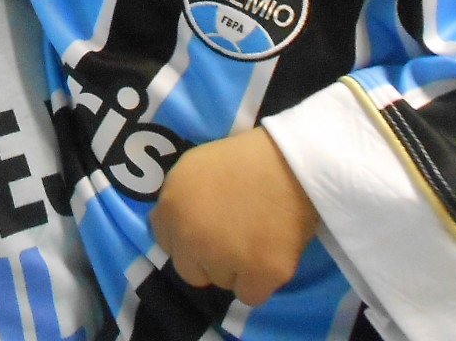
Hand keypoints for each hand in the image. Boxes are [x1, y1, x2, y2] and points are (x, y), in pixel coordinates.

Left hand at [150, 128, 317, 306]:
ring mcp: (225, 259)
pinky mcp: (260, 274)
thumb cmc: (242, 158)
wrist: (290, 161)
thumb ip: (176, 200)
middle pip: (190, 271)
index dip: (186, 236)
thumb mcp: (192, 167)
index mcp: (171, 207)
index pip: (165, 242)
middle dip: (207, 259)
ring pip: (222, 282)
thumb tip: (174, 227)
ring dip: (235, 269)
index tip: (206, 227)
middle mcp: (191, 238)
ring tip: (256, 240)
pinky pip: (250, 296)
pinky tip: (268, 257)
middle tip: (231, 238)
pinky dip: (259, 283)